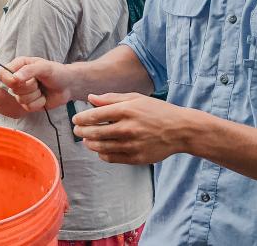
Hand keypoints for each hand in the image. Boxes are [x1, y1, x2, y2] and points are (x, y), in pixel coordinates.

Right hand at [1, 56, 73, 111]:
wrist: (68, 86)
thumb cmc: (57, 72)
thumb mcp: (45, 67)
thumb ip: (29, 71)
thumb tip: (15, 78)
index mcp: (19, 66)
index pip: (2, 74)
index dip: (8, 79)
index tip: (17, 81)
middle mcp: (18, 79)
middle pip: (13, 89)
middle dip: (29, 87)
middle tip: (39, 81)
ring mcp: (23, 92)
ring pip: (21, 99)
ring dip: (35, 95)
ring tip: (42, 89)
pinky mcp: (28, 103)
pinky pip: (28, 107)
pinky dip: (39, 103)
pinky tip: (44, 97)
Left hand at [72, 92, 198, 164]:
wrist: (180, 130)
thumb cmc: (157, 111)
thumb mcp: (135, 98)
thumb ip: (111, 99)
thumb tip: (90, 98)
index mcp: (126, 110)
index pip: (95, 115)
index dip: (81, 118)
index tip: (76, 120)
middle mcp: (127, 128)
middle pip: (95, 133)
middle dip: (81, 132)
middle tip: (77, 131)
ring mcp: (131, 145)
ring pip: (101, 147)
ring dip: (89, 143)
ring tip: (86, 140)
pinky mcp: (136, 158)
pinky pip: (111, 158)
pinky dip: (102, 154)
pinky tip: (101, 149)